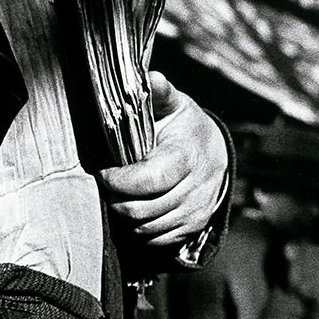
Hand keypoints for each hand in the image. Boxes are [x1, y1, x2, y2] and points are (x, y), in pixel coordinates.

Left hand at [99, 73, 227, 246]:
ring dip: (124, 217)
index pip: (148, 180)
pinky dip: (139, 231)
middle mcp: (195, 189)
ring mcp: (195, 212)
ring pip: (146, 229)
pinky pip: (156, 241)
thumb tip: (151, 77)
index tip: (103, 172)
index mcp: (186, 157)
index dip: (118, 181)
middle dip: (115, 201)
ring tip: (117, 197)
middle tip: (105, 187)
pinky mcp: (192, 228)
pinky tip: (133, 210)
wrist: (215, 154)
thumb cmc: (184, 127)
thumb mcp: (174, 106)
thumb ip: (160, 94)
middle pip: (142, 210)